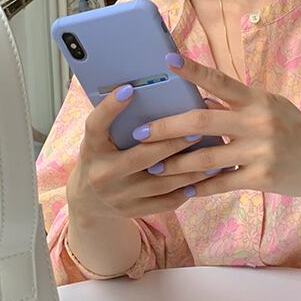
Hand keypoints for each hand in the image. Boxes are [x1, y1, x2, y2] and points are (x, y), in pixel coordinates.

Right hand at [66, 83, 222, 219]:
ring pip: (160, 182)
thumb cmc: (101, 158)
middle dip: (171, 142)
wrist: (88, 202)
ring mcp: (118, 197)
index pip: (96, 125)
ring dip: (189, 168)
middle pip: (140, 157)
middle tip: (198, 129)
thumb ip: (118, 121)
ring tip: (212, 154)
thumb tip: (146, 91)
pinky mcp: (133, 211)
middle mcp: (102, 174)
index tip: (128, 89)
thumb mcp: (101, 139)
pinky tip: (205, 177)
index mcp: (92, 149)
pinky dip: (186, 189)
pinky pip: (165, 202)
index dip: (110, 107)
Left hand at [143, 52, 300, 199]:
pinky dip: (200, 187)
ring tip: (152, 167)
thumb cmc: (297, 131)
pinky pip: (221, 182)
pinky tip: (183, 190)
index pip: (220, 80)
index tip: (167, 61)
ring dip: (175, 164)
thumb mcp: (272, 108)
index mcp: (258, 99)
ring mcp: (259, 150)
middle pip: (202, 120)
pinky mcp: (261, 177)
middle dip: (166, 127)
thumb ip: (239, 105)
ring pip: (206, 156)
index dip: (193, 71)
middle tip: (138, 133)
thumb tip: (201, 100)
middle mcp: (257, 121)